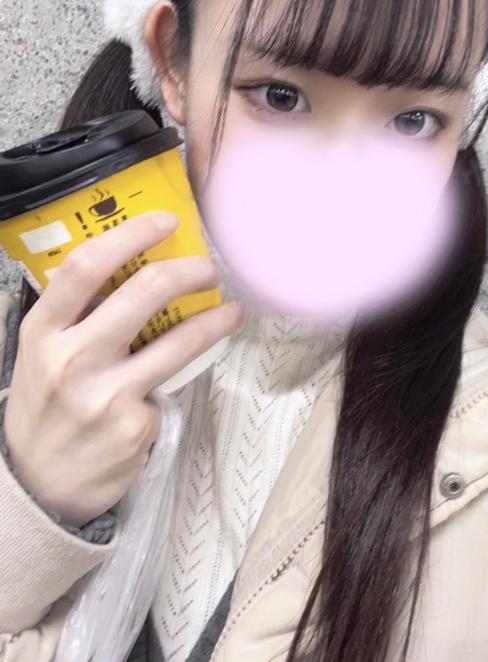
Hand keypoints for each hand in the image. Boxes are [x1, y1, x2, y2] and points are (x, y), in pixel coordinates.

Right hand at [3, 210, 242, 526]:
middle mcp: (72, 358)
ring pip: (179, 340)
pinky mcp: (135, 425)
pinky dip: (171, 386)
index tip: (166, 220)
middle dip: (190, 271)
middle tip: (208, 269)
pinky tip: (159, 395)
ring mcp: (106, 394)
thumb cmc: (46, 405)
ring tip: (231, 310)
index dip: (132, 234)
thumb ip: (77, 315)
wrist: (37, 485)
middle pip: (144, 291)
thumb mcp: (42, 353)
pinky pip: (169, 390)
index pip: (86, 266)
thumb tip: (136, 269)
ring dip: (215, 319)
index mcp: (43, 331)